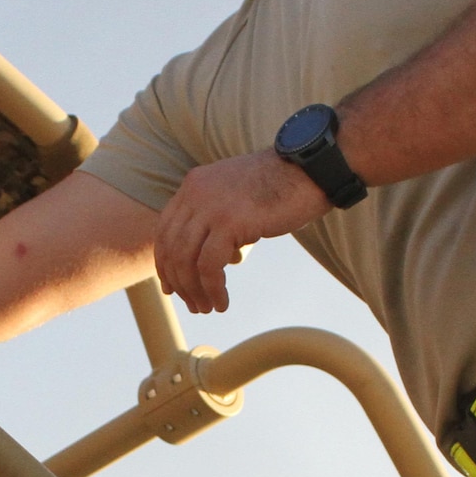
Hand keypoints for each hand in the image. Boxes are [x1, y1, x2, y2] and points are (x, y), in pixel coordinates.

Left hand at [155, 150, 329, 313]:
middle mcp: (195, 193)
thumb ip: (218, 219)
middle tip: (194, 305)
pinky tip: (222, 302)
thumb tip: (218, 259)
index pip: (165, 230)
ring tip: (208, 308)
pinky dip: (213, 290)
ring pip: (186, 260)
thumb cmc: (282, 187)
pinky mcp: (230, 222)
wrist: (311, 169)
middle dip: (178, 282)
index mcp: (194, 185)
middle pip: (171, 248)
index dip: (164, 263)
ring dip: (194, 291)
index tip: (171, 287)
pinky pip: (209, 267)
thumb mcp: (237, 197)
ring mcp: (210, 207)